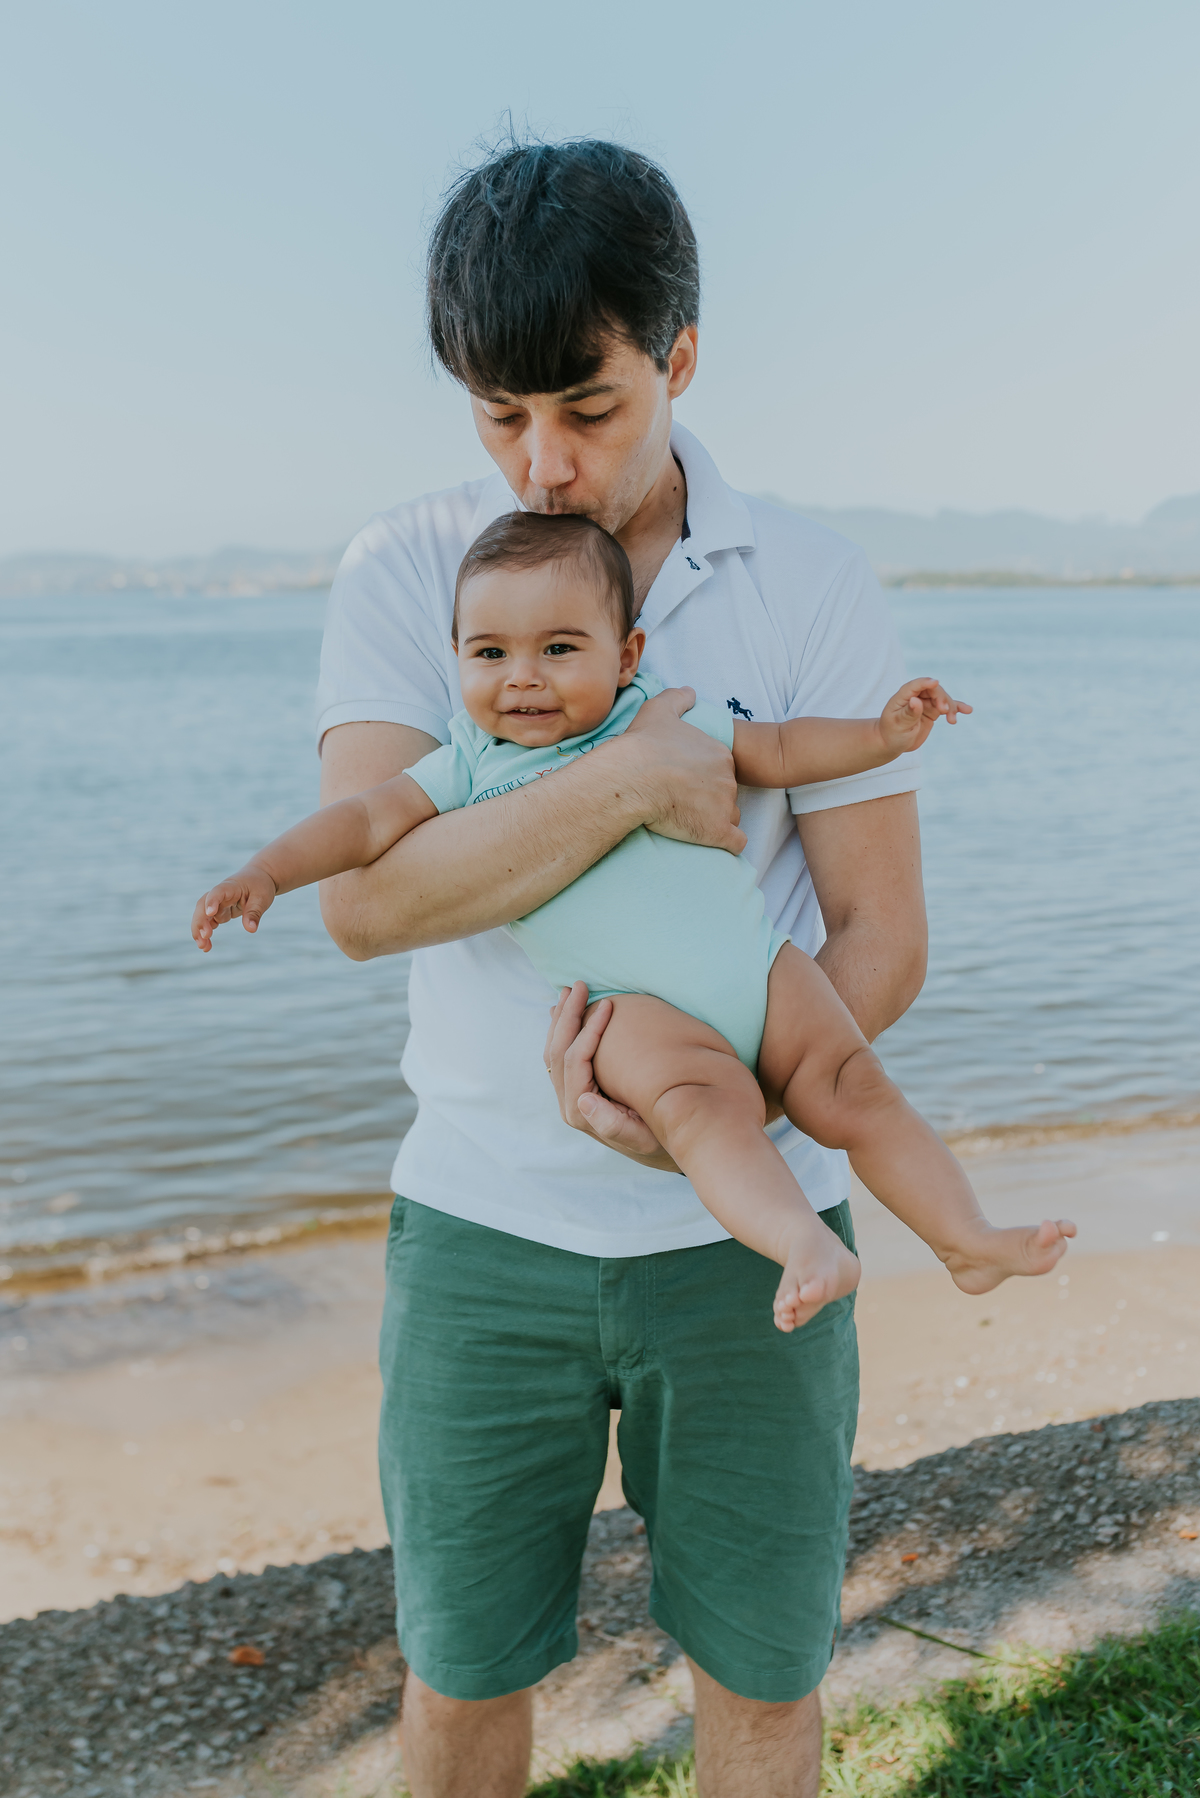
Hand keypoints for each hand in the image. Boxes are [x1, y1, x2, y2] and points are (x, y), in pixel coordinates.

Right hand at [191, 867, 277, 951]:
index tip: (210, 913)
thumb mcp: (262, 898)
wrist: (258, 877)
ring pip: (203, 916)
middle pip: (203, 906)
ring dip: (200, 931)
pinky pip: (209, 923)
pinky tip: (206, 947)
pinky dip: (206, 934)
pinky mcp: (219, 911)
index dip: (212, 902)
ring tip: (203, 947)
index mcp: (230, 887)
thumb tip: (251, 929)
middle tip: (205, 936)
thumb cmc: (260, 885)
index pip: (217, 892)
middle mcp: (219, 894)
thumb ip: (255, 912)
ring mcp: (217, 903)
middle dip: (201, 921)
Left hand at [544, 983, 679, 1171]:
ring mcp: (569, 1097)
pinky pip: (561, 1057)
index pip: (576, 1062)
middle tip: (578, 985)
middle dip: (568, 1015)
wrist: (662, 1150)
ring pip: (554, 1052)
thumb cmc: (660, 1140)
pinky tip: (567, 1014)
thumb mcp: (644, 1137)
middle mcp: (570, 1104)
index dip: (590, 1029)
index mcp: (581, 1113)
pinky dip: (563, 1032)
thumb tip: (583, 1099)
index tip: (608, 1004)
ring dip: (560, 1020)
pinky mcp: (576, 1090)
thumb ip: (613, 1124)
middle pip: (557, 1052)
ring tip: (568, 992)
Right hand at [621, 688, 745, 853]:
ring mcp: (725, 806)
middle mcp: (728, 779)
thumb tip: (690, 691)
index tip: (683, 784)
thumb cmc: (642, 745)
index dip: (703, 779)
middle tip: (682, 804)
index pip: (720, 771)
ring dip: (715, 822)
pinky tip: (710, 841)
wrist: (631, 778)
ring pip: (729, 817)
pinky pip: (735, 842)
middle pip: (726, 794)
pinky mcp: (718, 831)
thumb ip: (678, 698)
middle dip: (709, 801)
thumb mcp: (659, 709)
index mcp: (719, 754)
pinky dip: (726, 843)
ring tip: (688, 823)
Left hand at [877, 678, 971, 756]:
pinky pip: (947, 707)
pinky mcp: (933, 711)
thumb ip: (909, 713)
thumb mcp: (898, 724)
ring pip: (942, 699)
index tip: (936, 683)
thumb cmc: (891, 733)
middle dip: (941, 698)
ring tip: (952, 720)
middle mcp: (916, 696)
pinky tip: (968, 710)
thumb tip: (916, 700)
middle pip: (933, 690)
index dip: (925, 683)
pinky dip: (957, 708)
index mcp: (903, 696)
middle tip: (945, 711)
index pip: (915, 685)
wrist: (892, 743)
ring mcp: (926, 703)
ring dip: (951, 707)